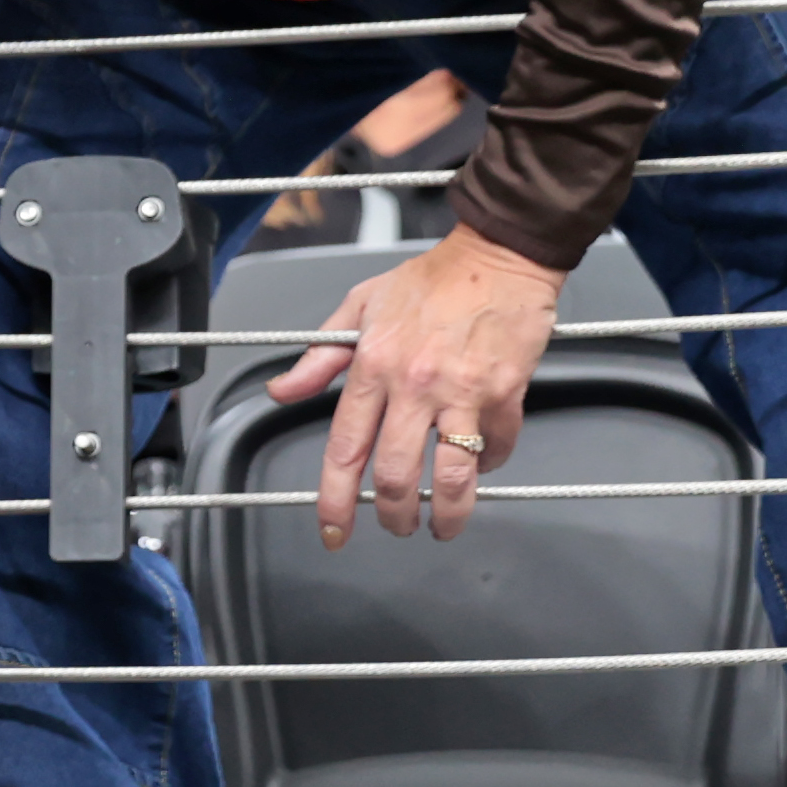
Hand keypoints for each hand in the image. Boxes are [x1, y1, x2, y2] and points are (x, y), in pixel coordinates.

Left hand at [264, 224, 564, 545]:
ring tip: (442, 525)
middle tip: (396, 526)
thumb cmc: (430, 280)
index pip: (345, 447)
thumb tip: (281, 392)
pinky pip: (497, 448)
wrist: (497, 257)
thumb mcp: (359, 304)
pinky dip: (489, 468)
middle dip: (394, 515)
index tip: (333, 529)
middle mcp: (413, 385)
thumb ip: (320, 355)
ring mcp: (462, 392)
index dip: (336, 498)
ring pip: (453, 476)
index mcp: (372, 365)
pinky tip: (480, 470)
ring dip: (448, 513)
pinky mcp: (505, 394)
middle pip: (397, 474)